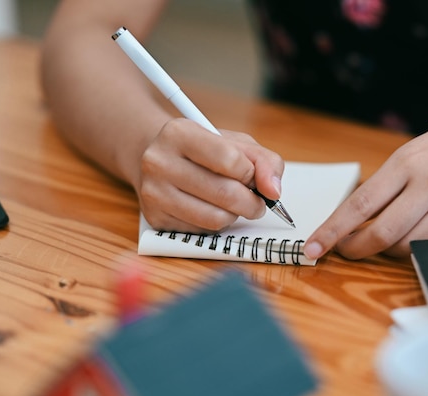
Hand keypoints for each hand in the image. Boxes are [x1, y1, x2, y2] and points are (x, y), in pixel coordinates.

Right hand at [136, 118, 284, 232]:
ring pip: (215, 218)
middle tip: (256, 201)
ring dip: (235, 215)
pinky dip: (217, 224)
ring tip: (233, 204)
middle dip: (252, 202)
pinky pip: (202, 231)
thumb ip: (264, 161)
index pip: (230, 160)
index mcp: (180, 133)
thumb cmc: (204, 150)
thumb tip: (274, 191)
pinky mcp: (155, 218)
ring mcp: (153, 192)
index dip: (251, 173)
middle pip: (225, 194)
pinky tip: (212, 209)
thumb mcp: (236, 143)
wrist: (158, 158)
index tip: (252, 175)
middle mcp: (159, 161)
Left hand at [304, 92, 427, 259]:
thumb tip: (357, 220)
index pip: (360, 204)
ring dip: (388, 250)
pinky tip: (424, 226)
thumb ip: (389, 184)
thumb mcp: (413, 151)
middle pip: (382, 233)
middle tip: (346, 252)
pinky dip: (420, 243)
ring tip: (384, 238)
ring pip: (408, 245)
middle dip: (356, 249)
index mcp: (406, 162)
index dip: (332, 231)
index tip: (313, 248)